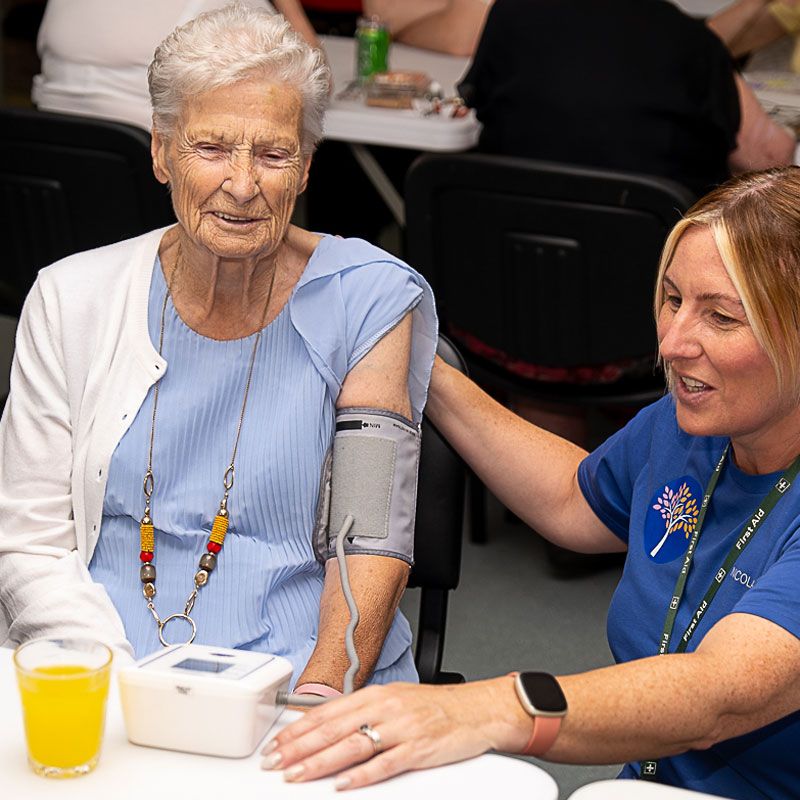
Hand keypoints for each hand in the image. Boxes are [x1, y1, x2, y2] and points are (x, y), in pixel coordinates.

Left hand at [261, 677, 531, 788]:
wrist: (475, 709)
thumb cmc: (433, 706)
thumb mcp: (393, 699)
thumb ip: (361, 712)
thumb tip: (325, 726)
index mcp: (376, 694)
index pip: (327, 712)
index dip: (298, 729)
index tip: (277, 744)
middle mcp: (385, 708)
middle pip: (333, 729)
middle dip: (299, 748)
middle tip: (275, 763)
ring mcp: (401, 728)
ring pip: (352, 746)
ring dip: (319, 762)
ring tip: (296, 775)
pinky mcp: (418, 749)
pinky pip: (384, 763)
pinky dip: (361, 775)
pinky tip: (342, 784)